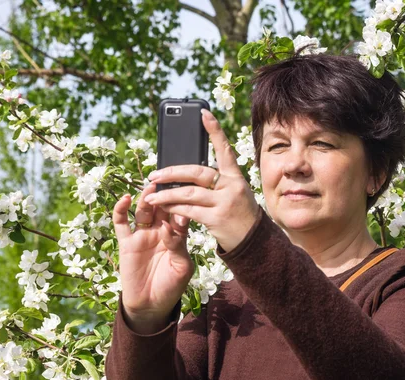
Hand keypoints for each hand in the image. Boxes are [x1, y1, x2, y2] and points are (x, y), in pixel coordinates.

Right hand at [112, 184, 193, 332]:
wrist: (151, 305)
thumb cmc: (171, 286)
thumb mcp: (182, 267)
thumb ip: (178, 245)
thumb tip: (167, 227)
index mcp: (177, 235)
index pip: (180, 214)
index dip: (183, 204)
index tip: (187, 193)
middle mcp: (159, 231)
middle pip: (162, 207)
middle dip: (165, 195)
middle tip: (168, 182)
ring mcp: (142, 235)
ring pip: (143, 211)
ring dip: (146, 198)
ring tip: (151, 188)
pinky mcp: (126, 242)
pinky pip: (121, 222)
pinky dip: (121, 209)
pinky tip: (125, 198)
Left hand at [144, 109, 259, 252]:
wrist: (253, 241)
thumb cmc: (238, 214)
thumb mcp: (234, 193)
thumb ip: (215, 182)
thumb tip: (183, 174)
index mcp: (236, 177)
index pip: (225, 149)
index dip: (214, 130)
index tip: (203, 113)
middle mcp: (231, 186)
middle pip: (196, 171)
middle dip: (172, 172)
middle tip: (154, 174)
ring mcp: (224, 202)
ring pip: (188, 192)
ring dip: (166, 193)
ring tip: (151, 194)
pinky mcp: (216, 219)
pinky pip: (188, 210)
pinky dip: (172, 208)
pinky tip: (163, 208)